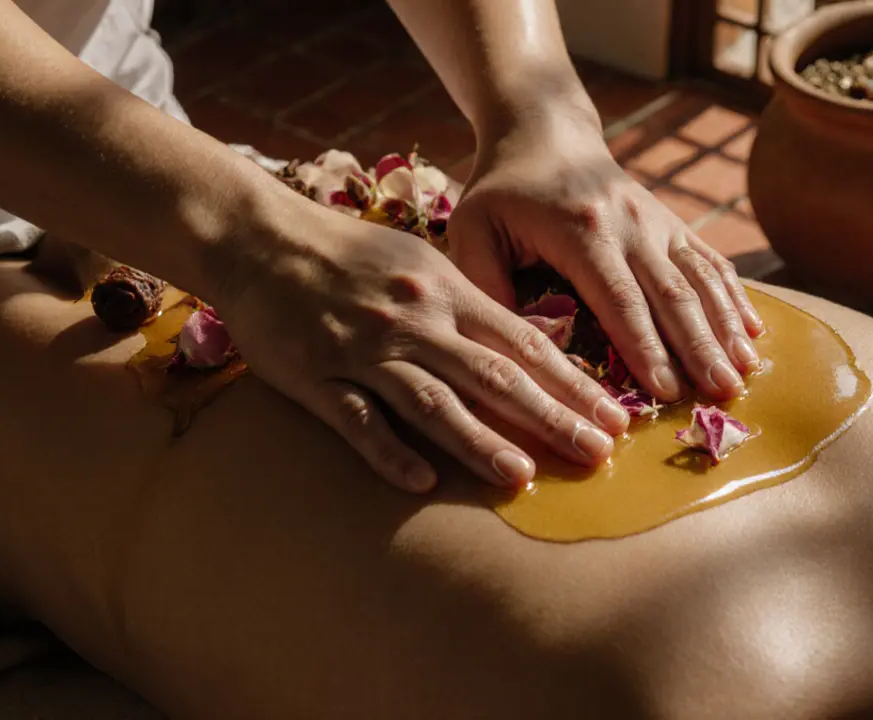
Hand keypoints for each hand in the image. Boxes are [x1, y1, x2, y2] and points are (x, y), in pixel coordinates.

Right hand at [211, 199, 629, 493]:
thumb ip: (467, 303)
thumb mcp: (418, 260)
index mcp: (445, 289)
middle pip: (492, 375)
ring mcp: (364, 348)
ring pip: (431, 401)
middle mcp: (413, 318)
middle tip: (595, 455)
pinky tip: (420, 480)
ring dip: (479, 441)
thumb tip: (525, 341)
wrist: (259, 236)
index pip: (523, 342)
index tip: (613, 417)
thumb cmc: (346, 251)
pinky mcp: (316, 374)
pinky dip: (389, 450)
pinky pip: (357, 419)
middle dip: (549, 417)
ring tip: (520, 476)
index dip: (572, 382)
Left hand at [449, 112, 763, 402]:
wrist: (545, 131)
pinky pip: (710, 262)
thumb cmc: (502, 190)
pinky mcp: (672, 223)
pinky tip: (753, 334)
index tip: (665, 390)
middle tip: (723, 392)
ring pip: (701, 278)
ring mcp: (657, 221)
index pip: (619, 299)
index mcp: (581, 231)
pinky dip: (734, 299)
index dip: (645, 347)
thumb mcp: (473, 230)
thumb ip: (486, 284)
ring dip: (726, 327)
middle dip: (700, 347)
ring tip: (746, 372)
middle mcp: (630, 223)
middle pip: (672, 294)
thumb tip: (509, 348)